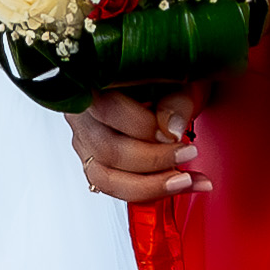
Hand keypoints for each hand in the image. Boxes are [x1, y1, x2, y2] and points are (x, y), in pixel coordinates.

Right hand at [71, 86, 209, 204]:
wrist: (167, 86)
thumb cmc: (170, 78)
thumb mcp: (182, 79)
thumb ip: (177, 101)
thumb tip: (171, 130)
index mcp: (95, 82)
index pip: (108, 109)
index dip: (143, 127)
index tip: (176, 135)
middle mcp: (82, 113)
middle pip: (106, 149)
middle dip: (153, 160)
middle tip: (187, 155)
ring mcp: (85, 140)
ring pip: (104, 176)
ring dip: (149, 184)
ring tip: (184, 180)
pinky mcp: (95, 162)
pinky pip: (112, 187)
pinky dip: (147, 191)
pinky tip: (176, 185)